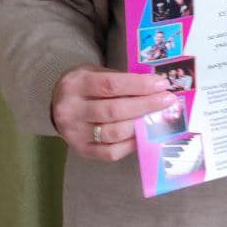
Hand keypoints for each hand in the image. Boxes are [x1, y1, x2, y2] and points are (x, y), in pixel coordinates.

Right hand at [50, 64, 174, 161]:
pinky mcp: (81, 151)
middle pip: (113, 110)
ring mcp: (74, 134)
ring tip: (159, 117)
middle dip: (145, 105)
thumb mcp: (98, 72)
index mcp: (76, 85)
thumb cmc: (87, 85)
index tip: (162, 84)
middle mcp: (71, 111)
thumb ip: (123, 80)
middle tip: (168, 100)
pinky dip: (130, 145)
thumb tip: (157, 88)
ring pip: (113, 133)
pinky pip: (109, 153)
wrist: (59, 103)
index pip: (111, 85)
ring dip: (141, 125)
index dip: (139, 85)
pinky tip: (144, 134)